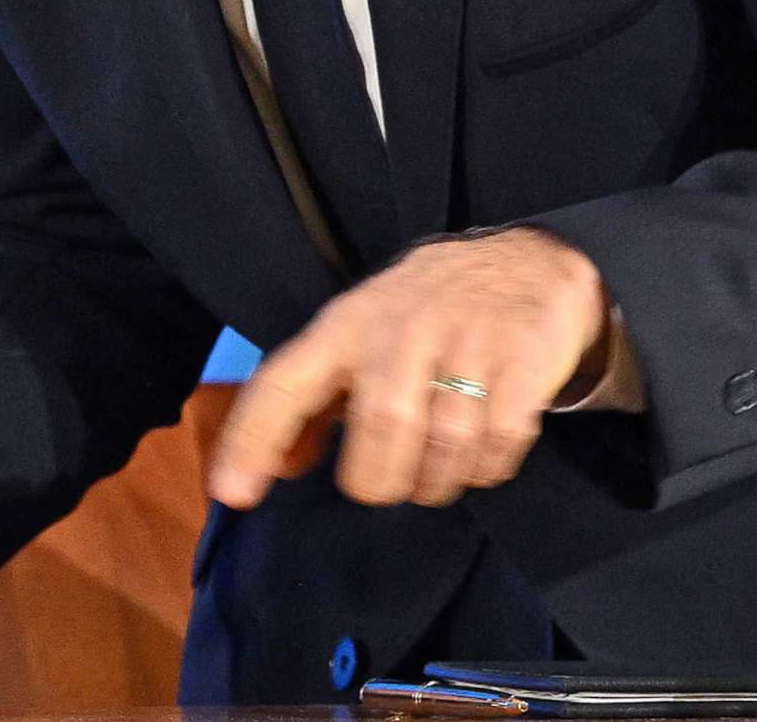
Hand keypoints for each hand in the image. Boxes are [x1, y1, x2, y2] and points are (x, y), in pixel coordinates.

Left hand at [210, 227, 612, 510]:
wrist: (524, 263)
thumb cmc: (422, 313)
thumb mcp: (358, 337)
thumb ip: (316, 399)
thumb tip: (279, 465)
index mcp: (342, 327)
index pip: (282, 384)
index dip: (253, 439)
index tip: (232, 492)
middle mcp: (397, 330)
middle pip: (380, 429)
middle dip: (379, 479)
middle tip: (385, 485)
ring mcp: (464, 342)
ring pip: (443, 444)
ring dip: (435, 481)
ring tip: (433, 475)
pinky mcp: (521, 361)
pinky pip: (497, 442)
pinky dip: (484, 469)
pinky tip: (476, 458)